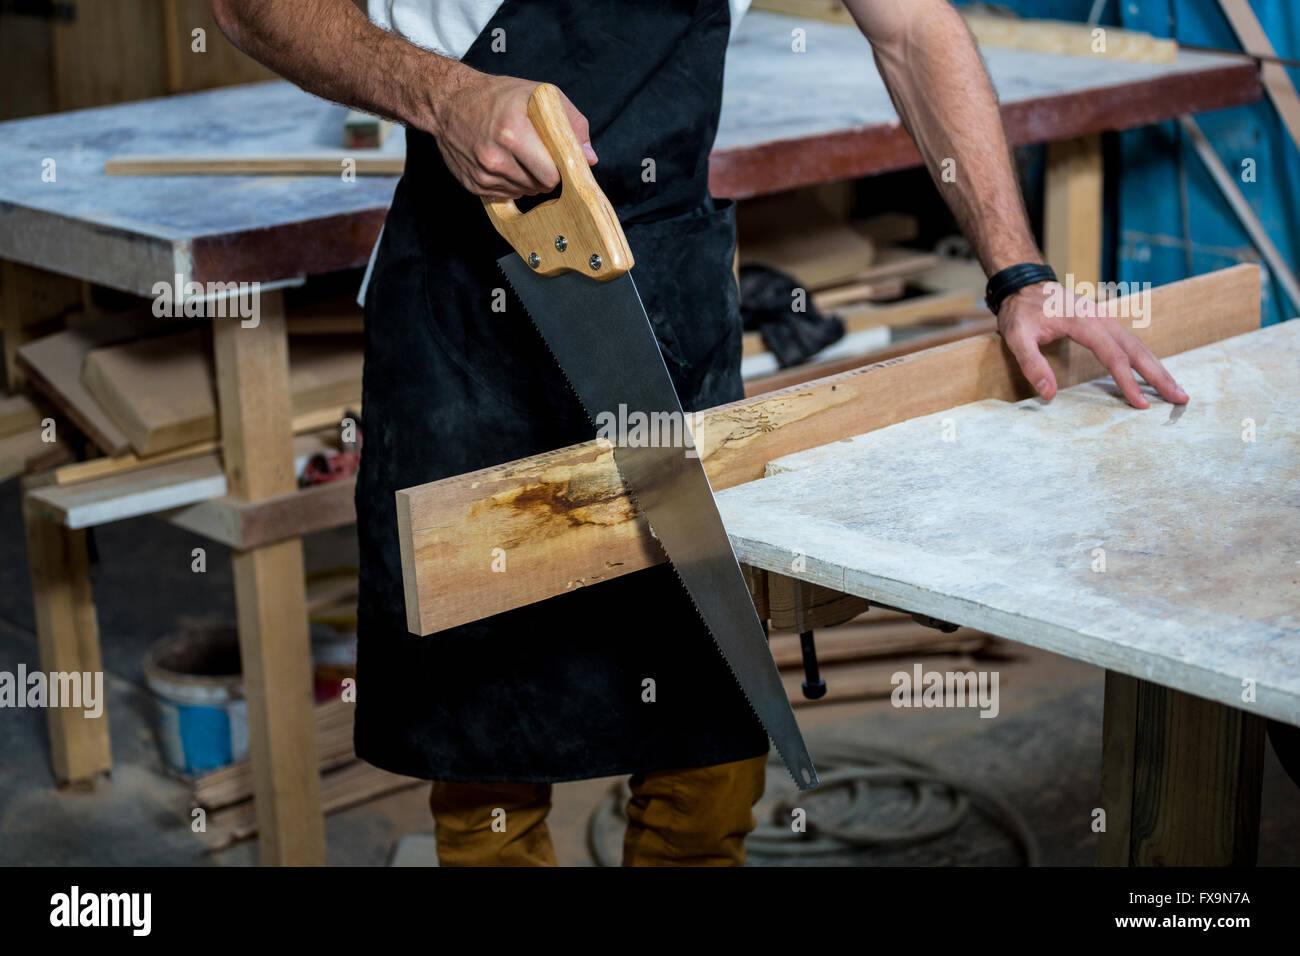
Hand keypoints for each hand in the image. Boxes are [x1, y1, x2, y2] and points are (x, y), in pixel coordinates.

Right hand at [432, 67, 596, 198]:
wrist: (448, 101)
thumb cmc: (497, 95)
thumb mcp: (539, 94)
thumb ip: (571, 123)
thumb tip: (589, 157)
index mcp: (513, 133)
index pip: (551, 175)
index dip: (560, 169)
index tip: (558, 159)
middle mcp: (495, 157)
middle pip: (539, 187)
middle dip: (545, 174)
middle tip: (539, 154)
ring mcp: (482, 174)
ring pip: (524, 193)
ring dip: (529, 180)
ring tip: (520, 155)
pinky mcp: (473, 185)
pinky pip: (506, 195)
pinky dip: (511, 183)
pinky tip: (505, 162)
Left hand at [996, 282, 1188, 408]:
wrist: (1024, 285)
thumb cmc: (1020, 312)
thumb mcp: (1017, 337)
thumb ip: (1032, 365)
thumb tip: (1049, 395)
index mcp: (1084, 322)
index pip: (1113, 356)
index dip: (1127, 382)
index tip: (1141, 403)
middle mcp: (1101, 318)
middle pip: (1137, 349)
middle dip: (1159, 375)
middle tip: (1180, 397)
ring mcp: (1105, 318)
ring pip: (1138, 345)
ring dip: (1157, 367)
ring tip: (1175, 390)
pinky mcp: (1104, 322)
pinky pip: (1129, 342)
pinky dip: (1144, 359)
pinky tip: (1152, 373)